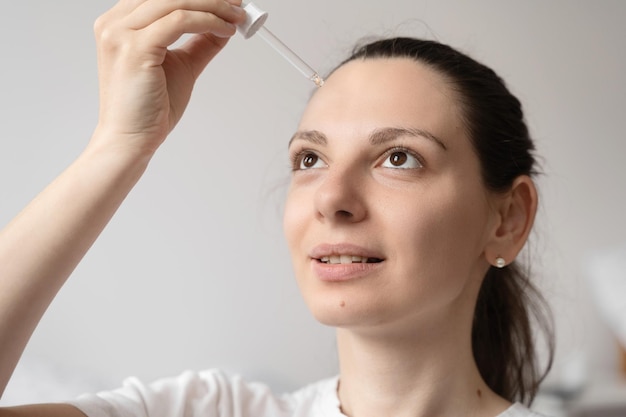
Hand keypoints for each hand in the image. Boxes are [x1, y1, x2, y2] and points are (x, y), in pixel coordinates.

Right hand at [91, 0, 245, 155]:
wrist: (131, 139)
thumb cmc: (147, 109)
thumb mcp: (181, 65)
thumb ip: (199, 42)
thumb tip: (223, 25)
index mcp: (119, 23)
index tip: (228, 1)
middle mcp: (114, 23)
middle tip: (238, 4)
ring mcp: (120, 33)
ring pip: (177, 1)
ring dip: (214, 6)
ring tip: (236, 18)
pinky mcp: (135, 48)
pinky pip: (180, 20)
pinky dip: (208, 21)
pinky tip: (225, 31)